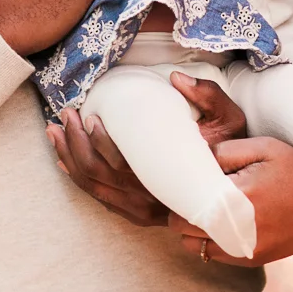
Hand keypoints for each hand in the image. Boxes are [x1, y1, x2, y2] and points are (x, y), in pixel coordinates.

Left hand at [46, 72, 248, 226]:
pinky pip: (98, 197)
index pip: (122, 164)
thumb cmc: (232, 152)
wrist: (237, 193)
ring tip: (55, 130)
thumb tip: (177, 78)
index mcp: (168, 179)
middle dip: (73, 144)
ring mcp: (142, 212)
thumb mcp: (230, 120)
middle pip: (98, 176)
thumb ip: (207, 95)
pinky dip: (77, 177)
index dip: (98, 142)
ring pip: (93, 187)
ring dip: (68, 158)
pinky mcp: (136, 213)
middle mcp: (151, 202)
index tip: (88, 115)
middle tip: (65, 115)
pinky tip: (63, 159)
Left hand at [169, 137, 292, 265]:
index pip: (185, 200)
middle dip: (182, 208)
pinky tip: (223, 219)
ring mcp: (242, 249)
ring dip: (192, 227)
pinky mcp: (249, 259)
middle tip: (194, 190)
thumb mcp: (264, 147)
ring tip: (208, 206)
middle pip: (182, 226)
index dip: (178, 188)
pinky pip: (212, 254)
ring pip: (193, 245)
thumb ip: (225, 150)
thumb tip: (195, 155)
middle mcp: (236, 229)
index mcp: (236, 197)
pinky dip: (209, 240)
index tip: (182, 177)